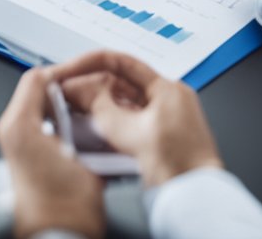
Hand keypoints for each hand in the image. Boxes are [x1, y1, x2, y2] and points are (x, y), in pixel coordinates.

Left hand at [0, 67, 104, 238]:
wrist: (57, 236)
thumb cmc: (65, 209)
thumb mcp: (83, 159)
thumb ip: (82, 124)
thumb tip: (85, 100)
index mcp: (18, 125)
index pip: (36, 79)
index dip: (63, 72)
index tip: (84, 73)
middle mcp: (14, 132)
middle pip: (40, 93)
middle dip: (68, 91)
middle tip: (92, 93)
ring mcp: (18, 146)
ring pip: (44, 110)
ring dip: (68, 109)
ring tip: (92, 113)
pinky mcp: (27, 159)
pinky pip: (45, 128)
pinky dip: (65, 126)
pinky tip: (86, 135)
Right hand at [52, 51, 222, 187]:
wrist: (195, 200)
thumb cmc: (179, 168)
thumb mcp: (128, 132)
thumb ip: (98, 106)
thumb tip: (77, 88)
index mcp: (168, 90)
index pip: (121, 63)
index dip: (89, 64)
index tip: (70, 71)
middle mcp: (168, 100)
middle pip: (120, 84)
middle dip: (91, 89)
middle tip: (66, 95)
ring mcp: (165, 119)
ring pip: (122, 104)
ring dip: (97, 107)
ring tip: (75, 112)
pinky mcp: (159, 137)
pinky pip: (128, 121)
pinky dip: (109, 123)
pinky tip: (93, 130)